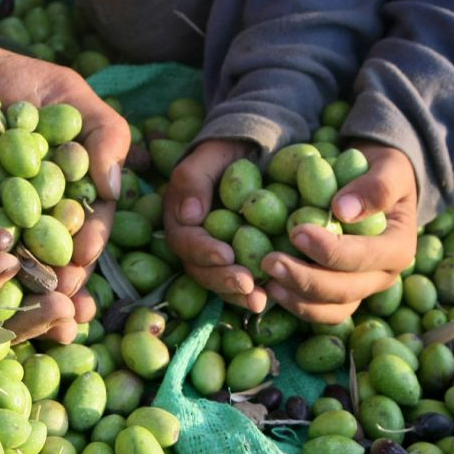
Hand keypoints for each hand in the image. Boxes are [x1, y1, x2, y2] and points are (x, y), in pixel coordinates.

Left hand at [0, 41, 125, 342]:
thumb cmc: (12, 79)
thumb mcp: (66, 94)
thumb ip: (102, 132)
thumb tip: (113, 188)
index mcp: (60, 207)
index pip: (80, 234)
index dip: (85, 249)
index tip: (83, 257)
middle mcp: (22, 230)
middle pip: (41, 267)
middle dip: (51, 289)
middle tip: (55, 303)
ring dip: (6, 297)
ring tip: (11, 310)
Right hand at [164, 139, 266, 311]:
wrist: (248, 155)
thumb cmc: (225, 153)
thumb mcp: (208, 155)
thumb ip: (194, 179)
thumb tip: (189, 214)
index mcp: (180, 220)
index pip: (185, 242)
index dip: (203, 251)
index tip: (226, 255)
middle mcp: (194, 244)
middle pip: (200, 270)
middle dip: (222, 280)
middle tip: (247, 284)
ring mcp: (216, 256)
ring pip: (220, 282)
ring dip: (238, 294)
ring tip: (260, 301)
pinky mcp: (239, 261)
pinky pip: (243, 281)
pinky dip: (255, 291)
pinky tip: (273, 297)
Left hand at [261, 144, 416, 322]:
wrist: (373, 186)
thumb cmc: (380, 173)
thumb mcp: (389, 169)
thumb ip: (376, 187)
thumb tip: (343, 211)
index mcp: (398, 248)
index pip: (365, 257)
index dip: (330, 250)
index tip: (297, 232)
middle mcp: (383, 276)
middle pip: (345, 291)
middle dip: (305, 279)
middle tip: (270, 262)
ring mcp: (361, 290)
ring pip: (331, 310)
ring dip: (296, 299)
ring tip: (267, 280)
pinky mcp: (340, 296)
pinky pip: (319, 312)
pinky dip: (294, 305)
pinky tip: (270, 288)